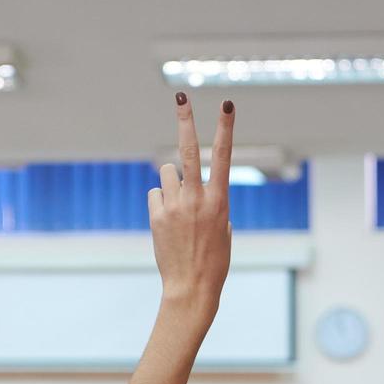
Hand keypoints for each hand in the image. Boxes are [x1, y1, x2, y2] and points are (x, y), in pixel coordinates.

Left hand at [147, 93, 235, 326]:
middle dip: (185, 120)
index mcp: (221, 200)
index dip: (225, 128)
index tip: (227, 105)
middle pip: (188, 149)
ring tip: (178, 206)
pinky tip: (167, 221)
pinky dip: (160, 201)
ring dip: (171, 181)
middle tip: (181, 96)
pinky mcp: (157, 215)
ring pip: (167, 172)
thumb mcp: (223, 230)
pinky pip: (156, 193)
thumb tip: (197, 190)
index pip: (223, 156)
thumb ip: (213, 205)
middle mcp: (197, 198)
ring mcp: (175, 206)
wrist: (192, 287)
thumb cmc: (214, 261)